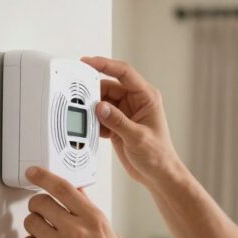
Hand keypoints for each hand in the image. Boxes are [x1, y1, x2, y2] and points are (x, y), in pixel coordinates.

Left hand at [20, 166, 145, 237]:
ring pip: (30, 221)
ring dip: (34, 226)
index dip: (43, 176)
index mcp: (95, 220)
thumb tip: (78, 195)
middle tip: (41, 213)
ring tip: (44, 236)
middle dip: (38, 206)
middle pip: (41, 202)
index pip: (63, 187)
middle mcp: (77, 230)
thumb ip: (92, 215)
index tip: (33, 172)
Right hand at [81, 56, 181, 186]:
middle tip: (78, 96)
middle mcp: (135, 102)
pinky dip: (93, 122)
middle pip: (108, 86)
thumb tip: (100, 107)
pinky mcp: (117, 124)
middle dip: (93, 91)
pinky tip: (92, 129)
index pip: (124, 73)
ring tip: (83, 116)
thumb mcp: (138, 138)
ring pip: (102, 102)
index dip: (105, 64)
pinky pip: (100, 116)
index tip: (87, 62)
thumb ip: (118, 122)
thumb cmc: (158, 156)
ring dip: (92, 109)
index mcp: (146, 97)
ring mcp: (125, 113)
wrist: (158, 175)